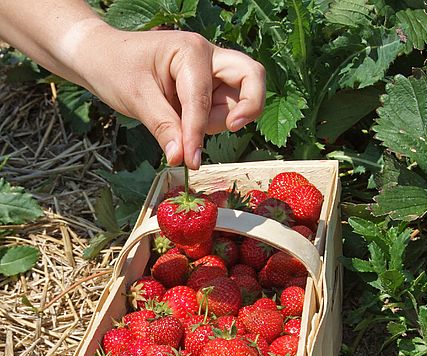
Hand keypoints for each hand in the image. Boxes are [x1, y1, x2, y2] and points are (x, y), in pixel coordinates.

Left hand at [76, 27, 265, 168]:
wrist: (102, 58)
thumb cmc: (116, 67)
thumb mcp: (137, 99)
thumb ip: (164, 128)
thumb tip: (181, 158)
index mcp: (191, 51)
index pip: (202, 99)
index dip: (197, 133)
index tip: (190, 161)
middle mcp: (209, 58)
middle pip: (251, 77)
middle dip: (249, 106)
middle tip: (232, 127)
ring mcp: (212, 74)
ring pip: (238, 101)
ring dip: (220, 121)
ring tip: (183, 126)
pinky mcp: (209, 89)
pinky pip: (224, 110)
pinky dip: (211, 123)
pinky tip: (187, 126)